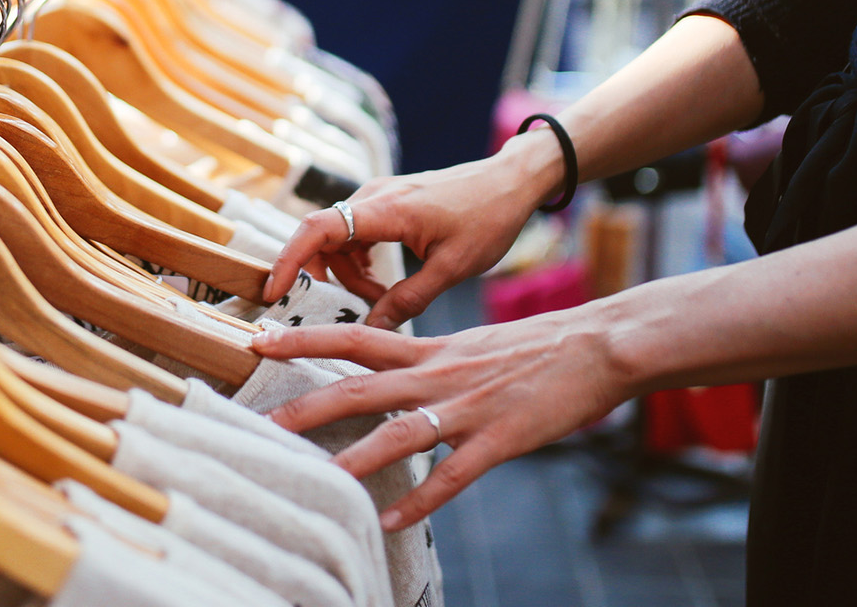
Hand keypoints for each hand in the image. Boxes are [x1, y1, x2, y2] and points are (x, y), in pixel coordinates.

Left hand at [250, 307, 634, 531]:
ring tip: (318, 480)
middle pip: (359, 386)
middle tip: (261, 422)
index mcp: (429, 348)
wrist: (598, 345)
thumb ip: (425, 360)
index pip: (353, 336)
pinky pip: (453, 476)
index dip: (303, 338)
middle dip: (306, 405)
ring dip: (356, 458)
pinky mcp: (500, 439)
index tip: (258, 339)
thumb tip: (388, 375)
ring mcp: (468, 408)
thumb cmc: (534, 346)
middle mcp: (438, 374)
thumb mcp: (468, 344)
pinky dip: (421, 500)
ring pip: (400, 432)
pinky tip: (392, 521)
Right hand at [262, 135, 564, 329]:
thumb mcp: (452, 268)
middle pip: (322, 238)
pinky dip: (359, 260)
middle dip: (327, 277)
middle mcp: (374, 196)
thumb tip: (372, 330)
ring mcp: (378, 196)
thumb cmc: (489, 218)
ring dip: (347, 273)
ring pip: (337, 238)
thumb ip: (408, 300)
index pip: (318, 229)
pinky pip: (354, 233)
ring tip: (382, 297)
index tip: (274, 292)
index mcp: (387, 209)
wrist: (511, 182)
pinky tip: (384, 282)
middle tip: (357, 306)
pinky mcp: (385, 201)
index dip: (289, 260)